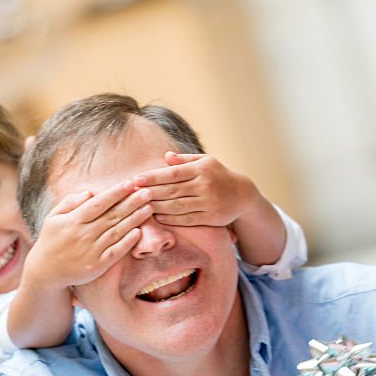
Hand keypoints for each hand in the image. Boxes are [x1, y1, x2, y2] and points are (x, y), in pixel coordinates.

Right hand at [25, 182, 150, 288]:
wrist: (45, 272)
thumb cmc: (51, 240)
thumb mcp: (53, 218)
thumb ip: (70, 202)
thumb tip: (90, 192)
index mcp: (73, 221)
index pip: (98, 203)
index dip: (115, 193)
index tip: (130, 183)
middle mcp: (83, 235)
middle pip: (112, 215)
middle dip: (131, 202)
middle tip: (148, 191)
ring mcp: (92, 251)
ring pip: (117, 232)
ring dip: (135, 219)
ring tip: (149, 207)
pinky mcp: (98, 265)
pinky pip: (116, 252)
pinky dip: (128, 242)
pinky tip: (139, 231)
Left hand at [133, 152, 258, 227]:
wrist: (243, 195)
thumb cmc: (219, 175)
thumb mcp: (205, 162)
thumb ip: (185, 160)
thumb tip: (165, 156)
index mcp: (201, 169)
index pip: (173, 173)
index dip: (153, 177)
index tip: (136, 179)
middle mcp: (205, 185)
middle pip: (172, 190)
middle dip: (151, 192)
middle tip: (132, 195)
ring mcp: (208, 203)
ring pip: (177, 206)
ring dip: (158, 207)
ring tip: (141, 206)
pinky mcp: (211, 217)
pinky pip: (187, 219)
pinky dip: (171, 219)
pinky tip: (159, 217)